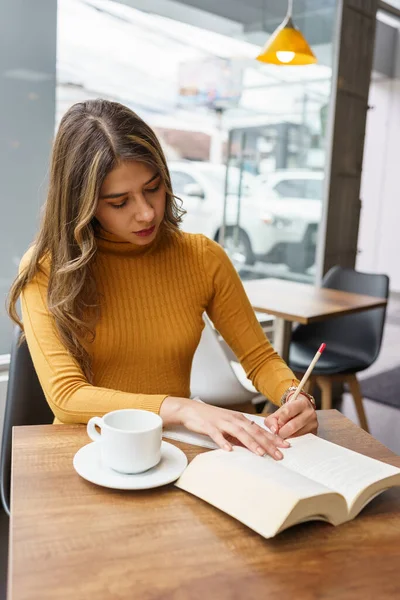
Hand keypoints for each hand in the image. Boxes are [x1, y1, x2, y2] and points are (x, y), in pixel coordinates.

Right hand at [161, 397, 289, 459]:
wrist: (191, 409)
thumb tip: (254, 446)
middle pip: (254, 432)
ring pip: (239, 433)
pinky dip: (223, 442)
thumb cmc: (211, 418)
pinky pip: (217, 435)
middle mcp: (234, 419)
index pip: (260, 429)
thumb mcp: (229, 425)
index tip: (286, 445)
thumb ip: (241, 435)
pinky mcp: (209, 426)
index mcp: (240, 419)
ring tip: (260, 453)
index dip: (273, 438)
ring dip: (251, 443)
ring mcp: (222, 422)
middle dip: (268, 443)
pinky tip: (229, 450)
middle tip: (279, 454)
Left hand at [264, 394, 317, 438]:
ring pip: (296, 435)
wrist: (303, 409)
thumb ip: (272, 420)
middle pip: (292, 426)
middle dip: (282, 432)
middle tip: (278, 432)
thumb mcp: (279, 411)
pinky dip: (293, 440)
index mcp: (301, 404)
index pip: (287, 411)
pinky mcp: (314, 433)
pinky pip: (301, 440)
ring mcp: (313, 424)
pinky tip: (291, 436)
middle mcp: (310, 413)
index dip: (280, 420)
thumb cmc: (290, 411)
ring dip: (287, 437)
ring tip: (285, 433)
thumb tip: (274, 431)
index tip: (278, 423)